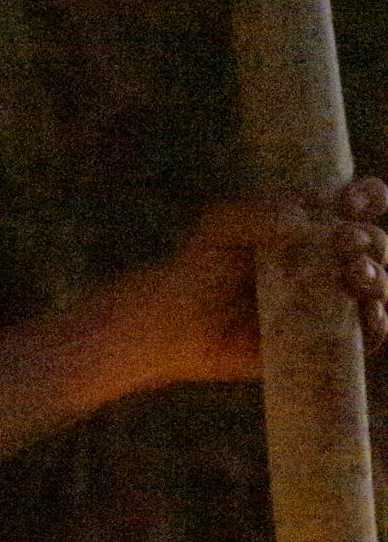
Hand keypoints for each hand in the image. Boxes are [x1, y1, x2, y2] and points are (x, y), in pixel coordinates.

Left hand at [115, 179, 387, 388]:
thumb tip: (303, 223)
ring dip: (381, 282)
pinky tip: (371, 321)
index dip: (369, 198)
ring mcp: (326, 304)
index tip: (350, 204)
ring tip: (356, 281)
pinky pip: (361, 339)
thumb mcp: (222, 225)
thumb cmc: (197, 266)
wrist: (174, 323)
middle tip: (348, 248)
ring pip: (377, 291)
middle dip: (375, 245)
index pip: (361, 203)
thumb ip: (259, 213)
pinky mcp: (318, 344)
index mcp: (314, 224)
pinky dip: (377, 329)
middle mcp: (327, 262)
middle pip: (377, 247)